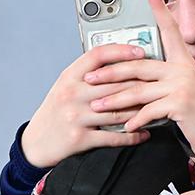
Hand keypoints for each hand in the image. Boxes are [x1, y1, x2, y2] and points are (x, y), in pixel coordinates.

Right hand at [21, 44, 151, 167]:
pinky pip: (113, 136)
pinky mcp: (80, 138)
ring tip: (157, 106)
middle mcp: (72, 94)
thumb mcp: (65, 86)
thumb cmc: (55, 112)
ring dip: (141, 109)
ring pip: (117, 110)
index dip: (121, 51)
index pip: (97, 55)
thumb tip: (120, 64)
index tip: (140, 52)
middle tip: (159, 80)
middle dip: (140, 82)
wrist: (35, 143)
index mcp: (69, 77)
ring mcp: (76, 116)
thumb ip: (88, 75)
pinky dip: (132, 135)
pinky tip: (144, 132)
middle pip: (114, 83)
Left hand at [84, 0, 194, 163]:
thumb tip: (134, 79)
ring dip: (114, 100)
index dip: (160, 9)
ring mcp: (183, 85)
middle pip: (138, 65)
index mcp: (184, 62)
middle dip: (110, 73)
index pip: (170, 30)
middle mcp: (184, 69)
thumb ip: (163, 80)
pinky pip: (148, 110)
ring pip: (138, 90)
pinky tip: (125, 125)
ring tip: (98, 106)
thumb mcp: (183, 90)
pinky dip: (134, 120)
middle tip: (90, 79)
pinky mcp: (181, 103)